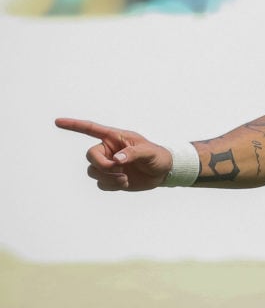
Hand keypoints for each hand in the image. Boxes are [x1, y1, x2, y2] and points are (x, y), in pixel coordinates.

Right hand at [55, 118, 171, 190]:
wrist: (163, 172)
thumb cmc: (157, 156)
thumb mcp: (149, 152)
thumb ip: (133, 153)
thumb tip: (117, 160)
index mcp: (115, 138)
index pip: (91, 129)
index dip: (74, 125)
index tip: (57, 122)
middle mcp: (108, 150)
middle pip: (90, 156)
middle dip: (101, 165)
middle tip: (119, 169)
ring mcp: (108, 164)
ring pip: (93, 171)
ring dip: (107, 177)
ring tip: (125, 178)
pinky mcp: (111, 178)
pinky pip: (100, 183)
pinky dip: (111, 185)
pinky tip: (125, 183)